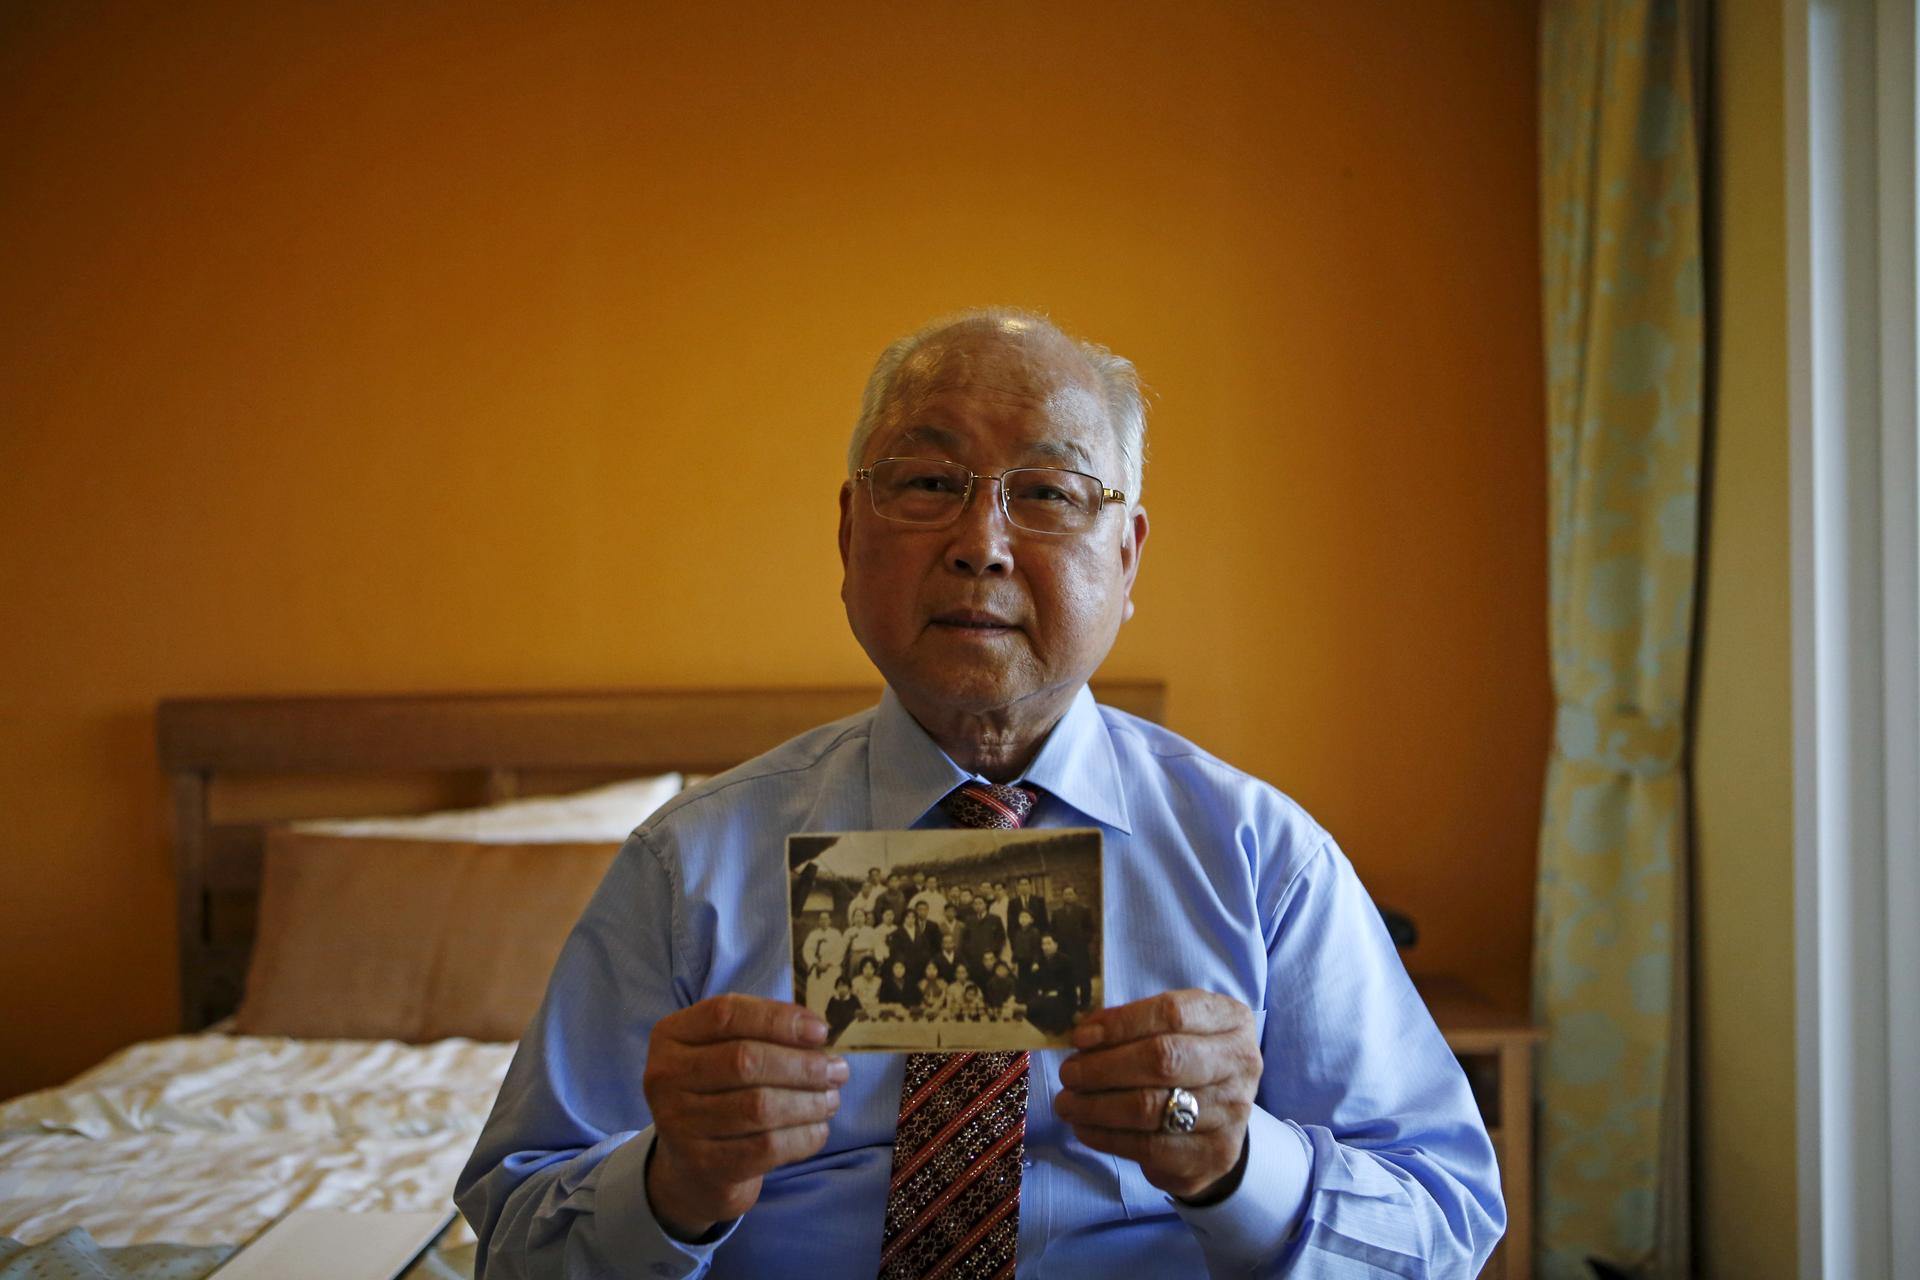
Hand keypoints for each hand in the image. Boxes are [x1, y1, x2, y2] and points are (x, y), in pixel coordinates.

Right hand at [642, 994, 848, 1239]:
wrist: (691, 1168)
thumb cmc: (719, 1093)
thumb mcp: (724, 1051)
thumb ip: (761, 1032)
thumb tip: (815, 1031)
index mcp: (670, 1036)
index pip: (726, 1014)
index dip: (778, 1019)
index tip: (820, 1030)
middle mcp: (665, 1077)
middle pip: (745, 1061)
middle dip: (802, 1065)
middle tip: (838, 1071)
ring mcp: (679, 1124)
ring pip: (759, 1106)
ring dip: (808, 1102)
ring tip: (831, 1099)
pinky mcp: (703, 1164)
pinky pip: (766, 1147)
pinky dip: (803, 1136)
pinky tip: (818, 1129)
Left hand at [1053, 990, 1260, 1201]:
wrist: (1220, 1119)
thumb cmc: (1186, 1060)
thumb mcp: (1172, 1029)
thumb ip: (1134, 1025)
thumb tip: (1084, 1035)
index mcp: (1231, 1019)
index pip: (1172, 1013)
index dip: (1121, 1023)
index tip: (1081, 1036)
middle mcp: (1240, 1063)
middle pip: (1163, 1059)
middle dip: (1104, 1067)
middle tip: (1068, 1074)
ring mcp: (1232, 1112)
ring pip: (1151, 1107)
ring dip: (1096, 1105)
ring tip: (1067, 1103)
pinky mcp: (1216, 1154)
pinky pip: (1150, 1147)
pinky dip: (1107, 1137)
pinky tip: (1085, 1128)